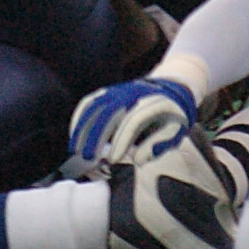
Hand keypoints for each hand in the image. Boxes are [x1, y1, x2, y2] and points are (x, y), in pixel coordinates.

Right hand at [69, 76, 197, 166]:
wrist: (172, 88)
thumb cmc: (172, 117)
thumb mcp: (174, 132)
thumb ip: (157, 146)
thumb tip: (138, 160)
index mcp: (153, 104)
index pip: (133, 121)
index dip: (122, 141)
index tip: (113, 160)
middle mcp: (134, 94)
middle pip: (110, 112)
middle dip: (96, 135)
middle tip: (87, 157)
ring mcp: (120, 90)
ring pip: (96, 105)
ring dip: (83, 126)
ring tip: (75, 148)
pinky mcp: (110, 91)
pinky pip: (91, 101)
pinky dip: (81, 116)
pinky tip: (74, 132)